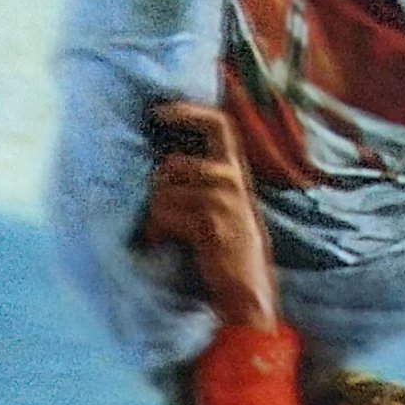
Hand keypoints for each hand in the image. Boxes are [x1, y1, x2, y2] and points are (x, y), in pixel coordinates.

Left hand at [139, 101, 276, 330]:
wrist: (247, 292)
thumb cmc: (227, 251)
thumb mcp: (223, 207)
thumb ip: (202, 181)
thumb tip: (160, 165)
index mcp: (236, 174)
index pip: (220, 125)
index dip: (189, 112)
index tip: (160, 112)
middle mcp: (233, 181)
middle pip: (173, 164)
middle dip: (157, 187)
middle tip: (163, 212)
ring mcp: (224, 201)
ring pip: (163, 189)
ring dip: (156, 214)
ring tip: (167, 233)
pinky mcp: (210, 223)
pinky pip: (164, 212)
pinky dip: (157, 230)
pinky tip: (165, 243)